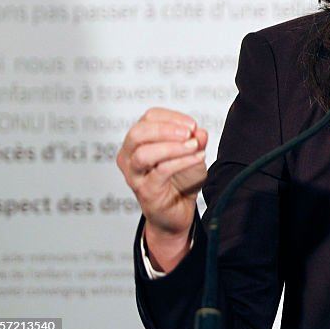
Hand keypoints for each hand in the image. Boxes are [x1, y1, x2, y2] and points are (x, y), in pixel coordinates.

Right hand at [117, 107, 207, 270]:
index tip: (192, 124)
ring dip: (172, 147)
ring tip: (193, 146)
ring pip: (143, 153)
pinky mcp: (145, 191)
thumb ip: (196, 139)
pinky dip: (181, 162)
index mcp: (138, 141)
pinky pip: (160, 172)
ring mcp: (134, 175)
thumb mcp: (192, 153)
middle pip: (138, 133)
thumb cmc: (180, 179)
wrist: (178, 211)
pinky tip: (197, 159)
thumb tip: (199, 131)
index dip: (171, 117)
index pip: (148, 118)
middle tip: (189, 133)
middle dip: (166, 129)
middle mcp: (130, 156)